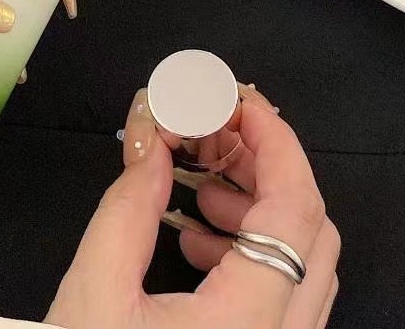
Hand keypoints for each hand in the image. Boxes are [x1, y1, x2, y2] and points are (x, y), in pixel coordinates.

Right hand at [46, 95, 339, 328]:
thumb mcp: (95, 289)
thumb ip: (129, 203)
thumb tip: (150, 129)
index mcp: (249, 323)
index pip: (295, 207)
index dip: (274, 140)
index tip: (238, 99)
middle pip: (311, 227)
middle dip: (265, 166)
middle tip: (212, 134)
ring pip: (305, 261)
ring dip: (259, 207)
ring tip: (198, 187)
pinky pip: (287, 292)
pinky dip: (254, 249)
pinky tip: (197, 240)